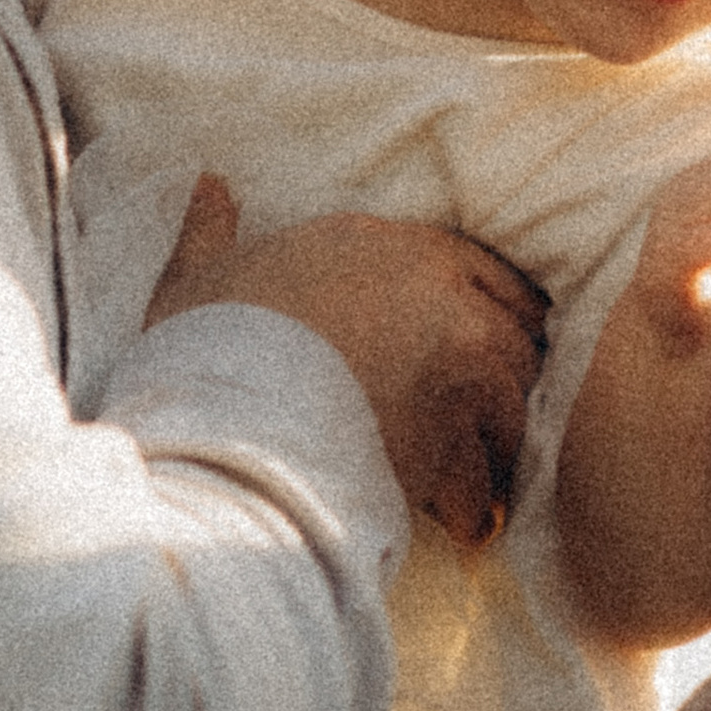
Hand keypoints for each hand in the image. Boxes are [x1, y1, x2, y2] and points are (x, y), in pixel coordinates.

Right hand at [148, 175, 546, 551]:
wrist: (214, 430)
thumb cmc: (200, 355)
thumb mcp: (196, 281)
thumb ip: (213, 233)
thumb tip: (209, 186)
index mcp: (381, 244)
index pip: (477, 267)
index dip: (483, 313)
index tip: (475, 350)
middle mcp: (434, 290)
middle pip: (514, 333)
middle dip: (502, 381)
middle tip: (485, 422)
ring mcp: (455, 360)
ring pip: (513, 404)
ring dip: (496, 445)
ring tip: (477, 481)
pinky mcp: (457, 432)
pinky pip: (487, 475)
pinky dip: (476, 505)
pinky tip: (461, 524)